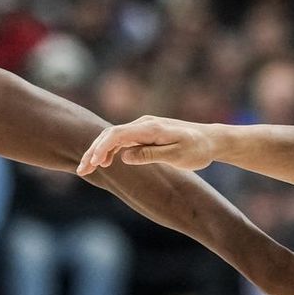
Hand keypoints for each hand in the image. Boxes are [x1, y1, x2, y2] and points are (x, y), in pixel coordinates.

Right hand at [77, 116, 224, 174]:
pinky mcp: (146, 135)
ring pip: (114, 138)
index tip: (92, 164)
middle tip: (82, 170)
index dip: (101, 148)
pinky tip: (103, 163)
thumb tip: (124, 156)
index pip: (117, 135)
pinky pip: (123, 141)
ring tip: (86, 169)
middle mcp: (143, 124)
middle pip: (110, 135)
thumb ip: (150, 155)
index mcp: (149, 128)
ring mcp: (143, 128)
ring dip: (99, 152)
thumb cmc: (197, 149)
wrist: (211, 140)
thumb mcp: (177, 155)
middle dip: (94, 151)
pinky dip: (110, 151)